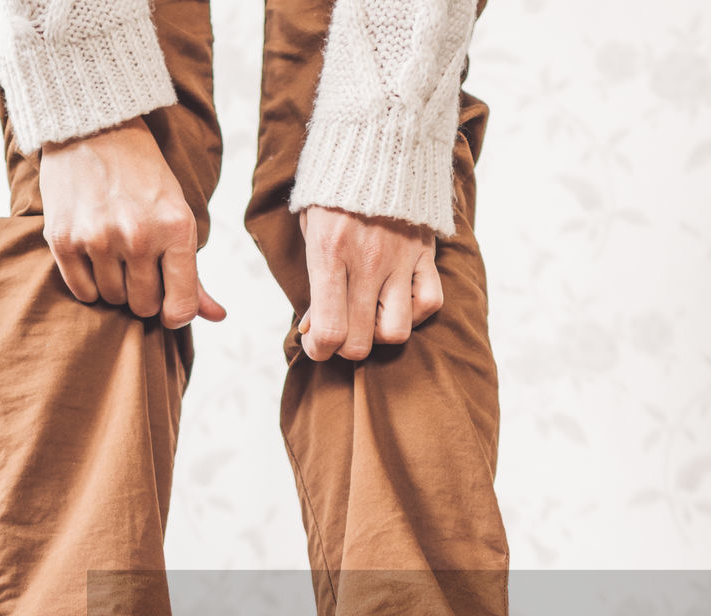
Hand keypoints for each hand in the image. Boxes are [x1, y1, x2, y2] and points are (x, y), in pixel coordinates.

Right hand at [39, 118, 225, 327]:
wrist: (93, 128)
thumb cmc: (143, 178)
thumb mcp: (177, 216)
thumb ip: (192, 273)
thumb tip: (217, 317)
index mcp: (175, 229)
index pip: (179, 307)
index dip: (174, 313)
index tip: (167, 303)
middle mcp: (138, 236)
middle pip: (143, 306)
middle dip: (143, 293)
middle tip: (137, 263)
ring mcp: (98, 238)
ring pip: (112, 299)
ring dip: (115, 284)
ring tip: (114, 250)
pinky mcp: (63, 239)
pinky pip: (83, 292)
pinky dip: (89, 282)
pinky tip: (93, 254)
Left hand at [297, 206, 443, 361]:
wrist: (377, 140)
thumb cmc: (334, 192)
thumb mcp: (310, 231)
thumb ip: (313, 283)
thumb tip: (312, 329)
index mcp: (330, 254)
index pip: (329, 332)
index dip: (320, 350)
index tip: (318, 343)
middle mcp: (367, 262)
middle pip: (361, 342)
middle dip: (346, 347)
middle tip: (342, 328)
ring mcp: (400, 259)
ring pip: (396, 332)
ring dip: (380, 333)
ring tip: (371, 315)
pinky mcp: (425, 252)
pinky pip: (429, 303)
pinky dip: (414, 312)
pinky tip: (398, 300)